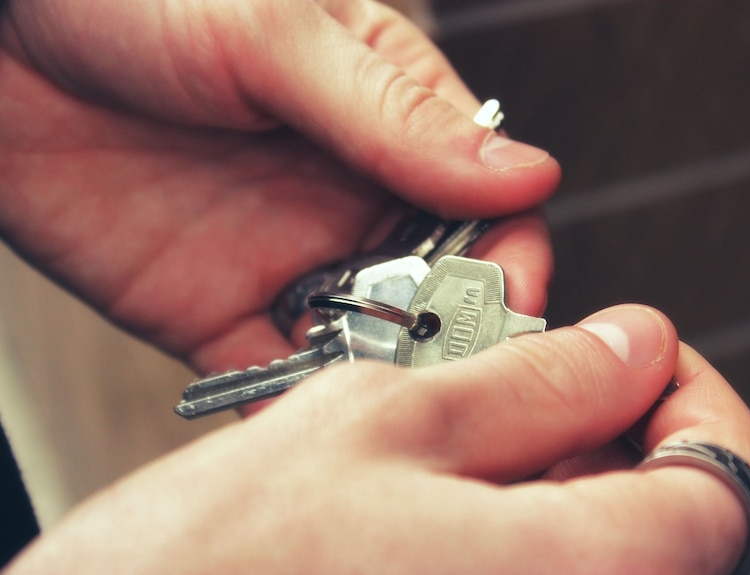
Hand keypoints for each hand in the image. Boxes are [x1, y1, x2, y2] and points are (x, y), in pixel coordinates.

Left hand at [0, 0, 559, 374]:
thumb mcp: (279, 35)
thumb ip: (397, 116)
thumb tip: (523, 175)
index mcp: (390, 122)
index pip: (487, 204)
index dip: (510, 256)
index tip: (513, 299)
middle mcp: (352, 203)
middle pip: (438, 290)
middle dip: (453, 336)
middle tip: (448, 369)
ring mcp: (290, 262)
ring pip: (366, 344)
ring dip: (381, 378)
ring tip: (381, 404)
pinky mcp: (218, 313)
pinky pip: (272, 375)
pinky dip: (294, 407)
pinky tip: (307, 424)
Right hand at [5, 305, 749, 574]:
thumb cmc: (208, 566)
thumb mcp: (381, 419)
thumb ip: (535, 378)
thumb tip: (630, 345)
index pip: (721, 488)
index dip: (689, 397)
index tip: (639, 354)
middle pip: (667, 524)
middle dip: (616, 428)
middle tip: (541, 373)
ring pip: (601, 550)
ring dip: (563, 470)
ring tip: (473, 424)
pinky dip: (520, 521)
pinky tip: (450, 488)